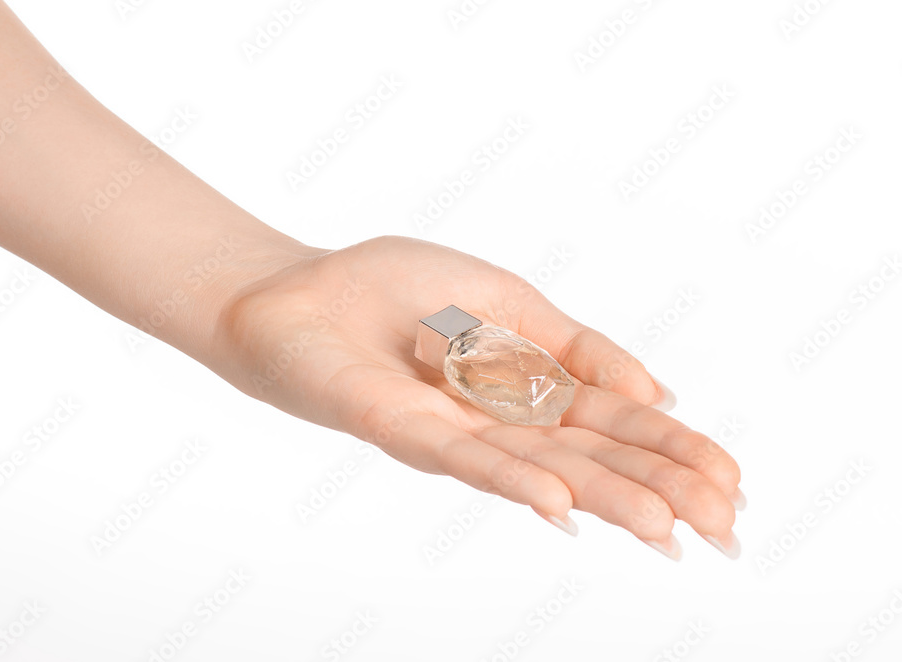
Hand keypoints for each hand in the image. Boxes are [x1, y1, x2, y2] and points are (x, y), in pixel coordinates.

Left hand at [205, 235, 742, 559]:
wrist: (298, 290)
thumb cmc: (394, 289)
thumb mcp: (507, 298)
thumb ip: (576, 345)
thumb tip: (658, 393)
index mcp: (527, 389)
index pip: (614, 425)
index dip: (673, 450)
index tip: (736, 483)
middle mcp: (497, 422)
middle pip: (589, 458)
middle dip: (659, 487)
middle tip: (729, 529)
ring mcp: (450, 431)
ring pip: (539, 468)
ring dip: (604, 497)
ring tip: (668, 528)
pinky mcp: (396, 425)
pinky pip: (460, 454)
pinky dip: (511, 475)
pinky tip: (559, 500)